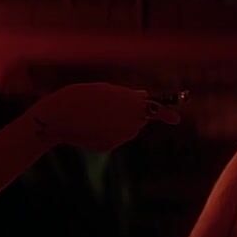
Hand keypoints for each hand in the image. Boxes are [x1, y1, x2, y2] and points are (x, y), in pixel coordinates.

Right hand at [27, 83, 176, 150]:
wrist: (60, 116)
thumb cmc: (82, 96)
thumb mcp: (107, 90)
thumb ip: (128, 95)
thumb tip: (144, 96)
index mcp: (133, 102)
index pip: (157, 108)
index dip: (167, 113)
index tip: (177, 119)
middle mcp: (132, 121)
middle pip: (140, 118)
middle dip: (132, 114)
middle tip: (109, 107)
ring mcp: (122, 136)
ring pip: (127, 128)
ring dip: (117, 121)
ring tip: (94, 113)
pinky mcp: (111, 146)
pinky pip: (114, 137)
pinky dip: (106, 131)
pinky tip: (90, 125)